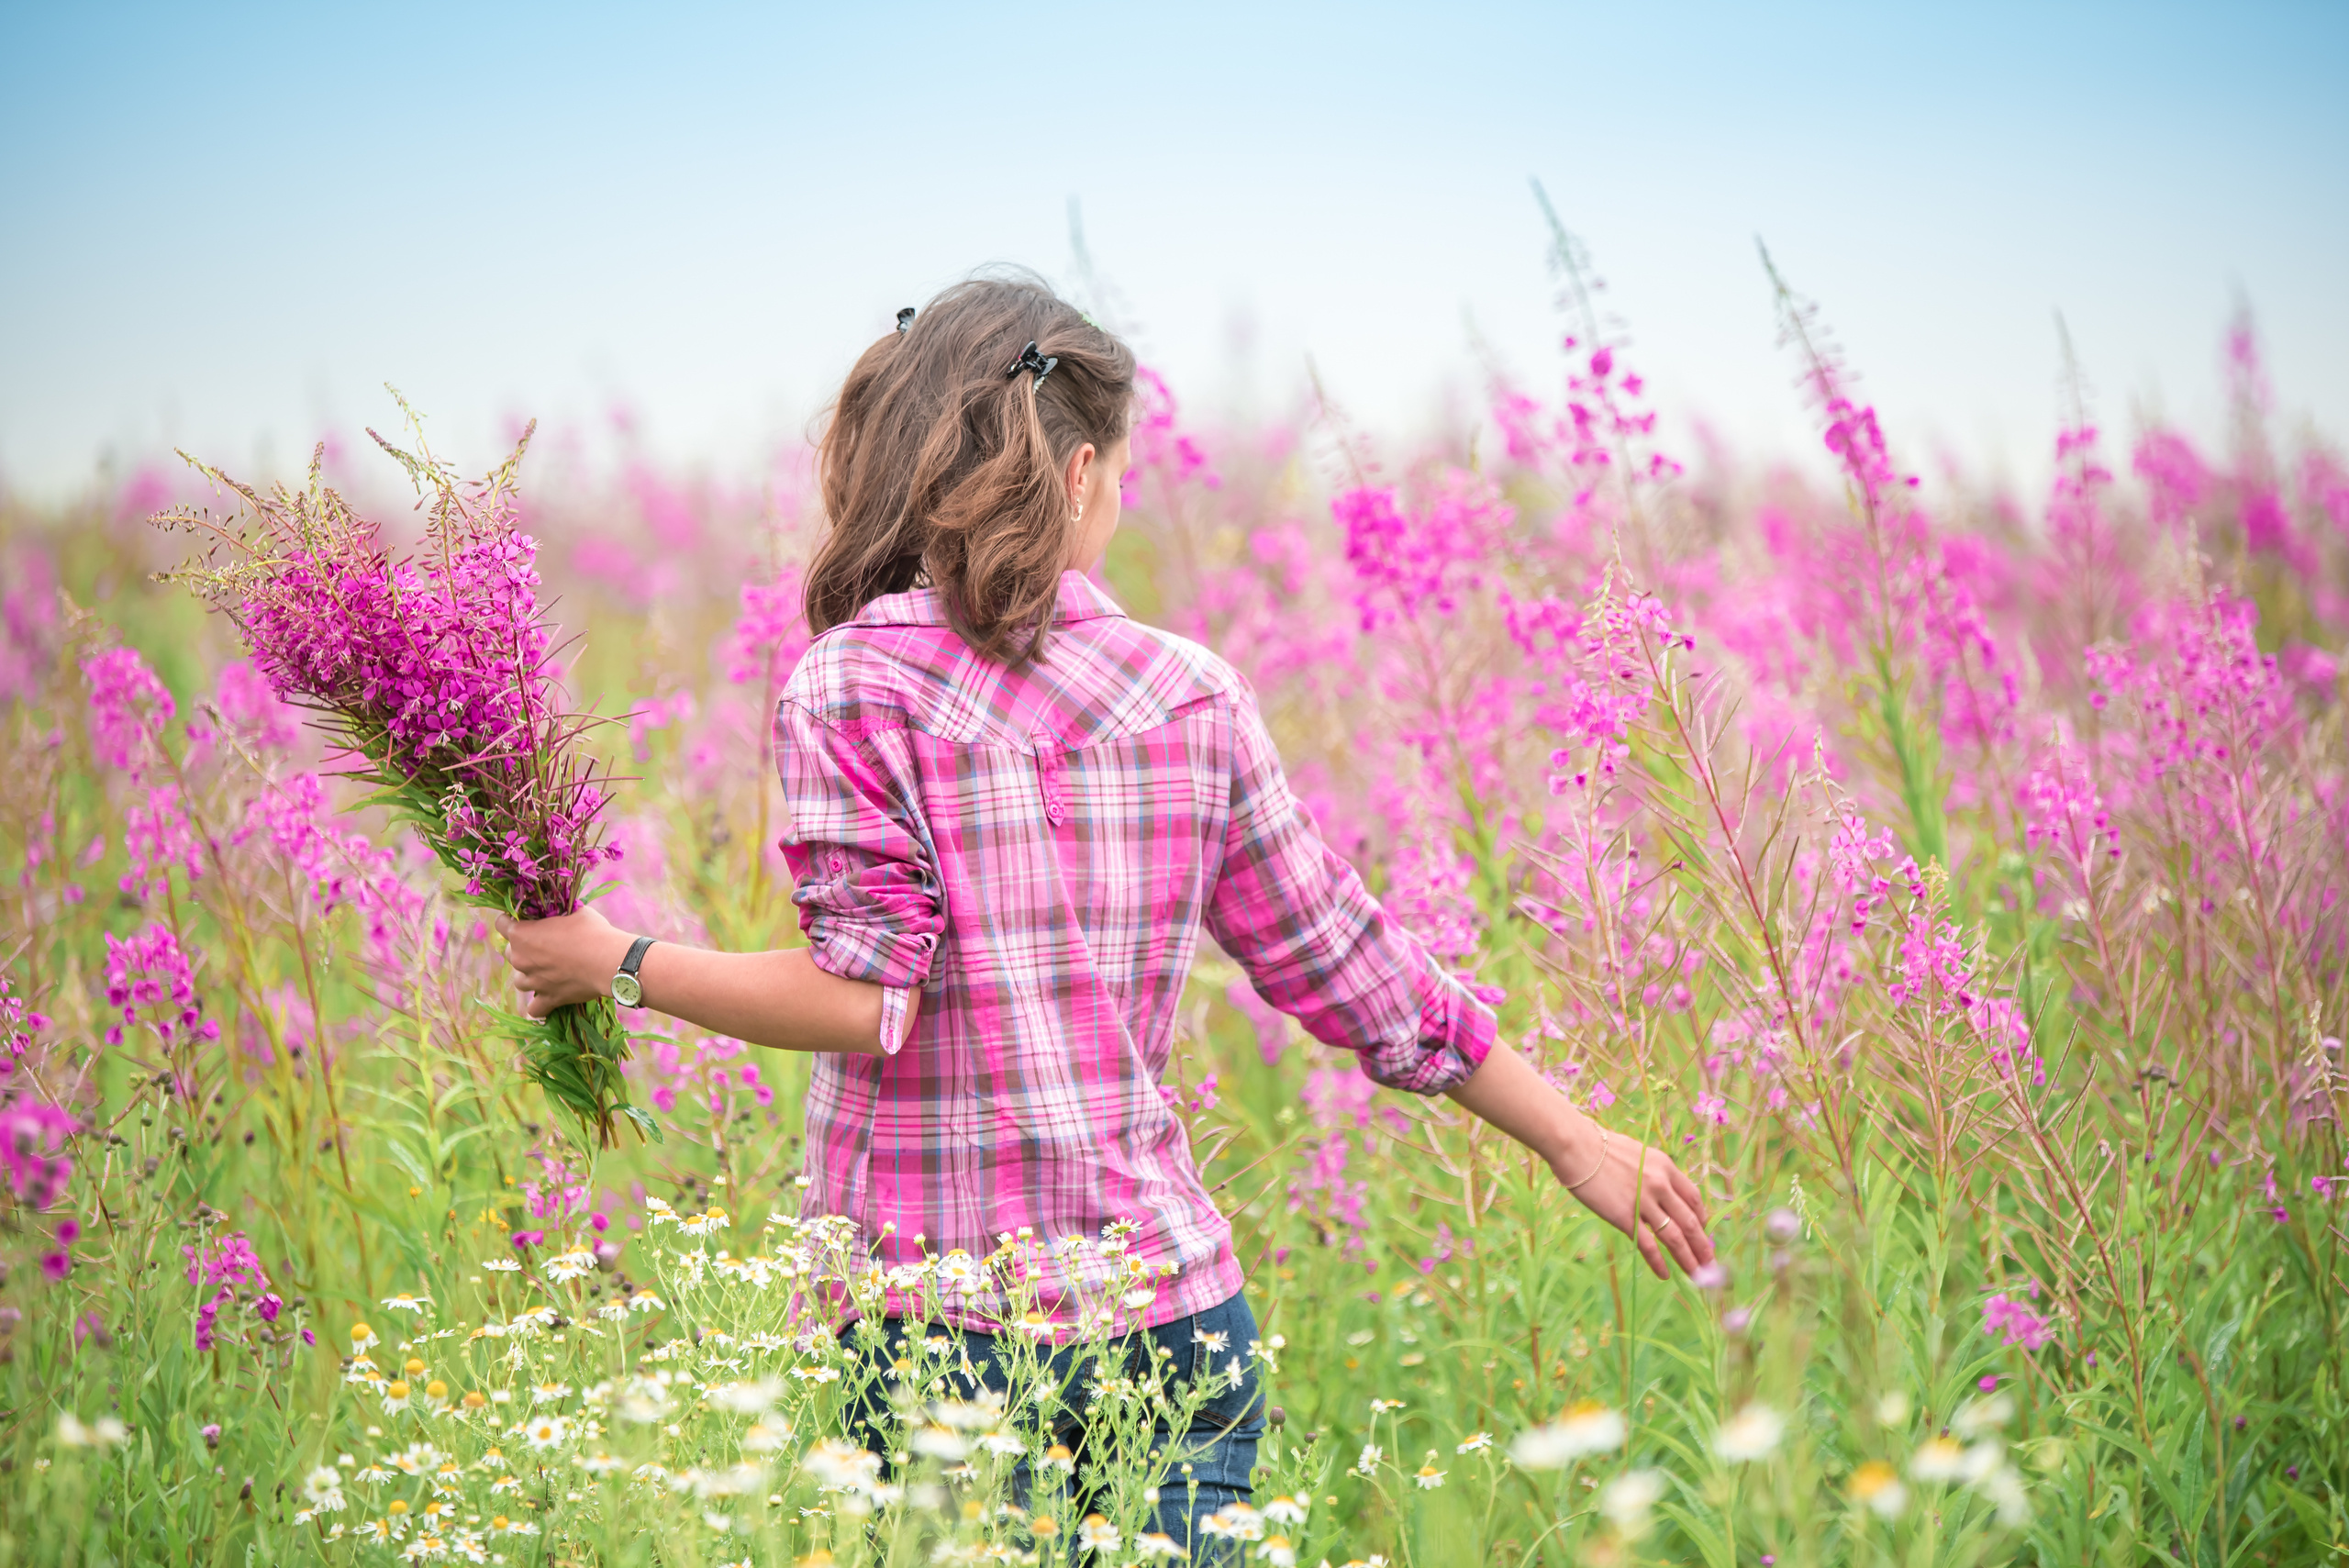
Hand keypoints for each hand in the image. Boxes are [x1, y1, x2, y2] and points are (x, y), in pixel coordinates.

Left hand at [493, 908, 633, 1019]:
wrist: (609, 961)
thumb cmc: (592, 931)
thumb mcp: (575, 912)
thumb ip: (559, 914)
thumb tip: (560, 913)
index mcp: (522, 934)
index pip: (501, 924)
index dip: (511, 920)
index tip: (524, 921)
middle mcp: (521, 959)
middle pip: (510, 953)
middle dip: (523, 949)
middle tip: (544, 946)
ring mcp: (533, 981)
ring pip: (519, 981)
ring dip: (529, 975)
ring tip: (547, 971)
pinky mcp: (548, 999)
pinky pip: (534, 1008)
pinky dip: (540, 1004)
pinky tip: (549, 996)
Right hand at [1552, 1129, 1715, 1281]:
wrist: (1576, 1146)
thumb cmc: (1600, 1147)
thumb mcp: (1637, 1154)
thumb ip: (1651, 1173)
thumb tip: (1658, 1189)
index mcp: (1666, 1167)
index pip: (1694, 1198)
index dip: (1702, 1219)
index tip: (1703, 1232)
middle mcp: (1661, 1185)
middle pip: (1690, 1222)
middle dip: (1703, 1246)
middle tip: (1711, 1265)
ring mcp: (1644, 1202)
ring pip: (1674, 1237)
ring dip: (1688, 1259)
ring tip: (1697, 1276)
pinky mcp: (1625, 1216)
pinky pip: (1648, 1244)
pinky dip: (1658, 1262)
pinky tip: (1665, 1274)